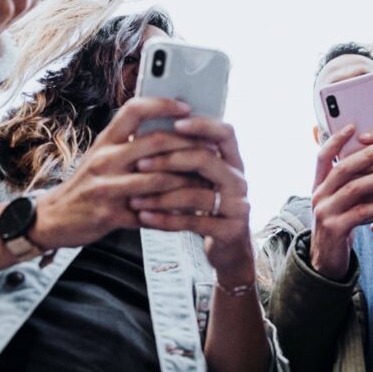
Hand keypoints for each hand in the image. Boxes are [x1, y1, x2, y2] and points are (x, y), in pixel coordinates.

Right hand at [30, 98, 205, 248]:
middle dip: (189, 145)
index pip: (134, 109)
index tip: (187, 106)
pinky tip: (189, 213)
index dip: (162, 104)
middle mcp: (105, 159)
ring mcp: (107, 188)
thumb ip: (129, 141)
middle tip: (213, 148)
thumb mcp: (101, 155)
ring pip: (157, 179)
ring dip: (187, 180)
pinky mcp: (110, 216)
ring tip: (208, 180)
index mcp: (105, 141)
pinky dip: (173, 213)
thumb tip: (169, 127)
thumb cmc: (86, 184)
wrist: (52, 219)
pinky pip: (150, 214)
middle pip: (154, 142)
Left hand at [130, 118, 257, 285]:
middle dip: (170, 160)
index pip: (225, 133)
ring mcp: (238, 206)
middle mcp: (239, 180)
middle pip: (207, 159)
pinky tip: (144, 217)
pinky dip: (165, 219)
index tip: (175, 123)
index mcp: (233, 161)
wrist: (230, 248)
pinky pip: (193, 222)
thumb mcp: (204, 180)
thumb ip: (189, 159)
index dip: (202, 125)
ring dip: (161, 196)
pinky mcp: (230, 230)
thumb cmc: (208, 207)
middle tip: (140, 163)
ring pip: (196, 194)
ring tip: (134, 198)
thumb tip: (150, 131)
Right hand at [308, 125, 372, 280]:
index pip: (323, 156)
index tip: (352, 125)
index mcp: (318, 185)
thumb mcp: (339, 200)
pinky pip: (361, 212)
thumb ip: (348, 182)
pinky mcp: (335, 229)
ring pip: (353, 189)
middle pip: (342, 169)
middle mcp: (318, 195)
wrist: (327, 260)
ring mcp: (324, 212)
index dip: (336, 140)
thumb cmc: (340, 223)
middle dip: (366, 155)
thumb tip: (372, 156)